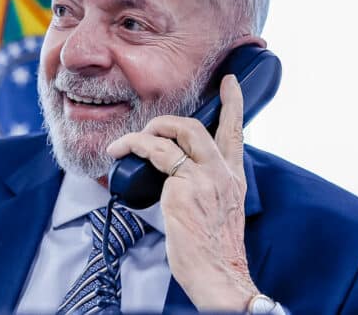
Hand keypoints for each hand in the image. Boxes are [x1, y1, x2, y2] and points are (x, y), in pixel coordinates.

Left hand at [106, 75, 258, 310]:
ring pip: (178, 131)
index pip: (236, 133)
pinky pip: (155, 152)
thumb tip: (175, 181)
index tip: (230, 82)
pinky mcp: (185, 186)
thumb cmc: (212, 253)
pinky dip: (134, 145)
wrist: (218, 275)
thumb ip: (203, 190)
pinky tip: (121, 151)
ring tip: (129, 144)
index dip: (233, 104)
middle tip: (149, 129)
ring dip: (148, 132)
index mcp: (234, 180)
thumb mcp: (217, 213)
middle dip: (168, 120)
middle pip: (198, 126)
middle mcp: (224, 173)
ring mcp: (206, 177)